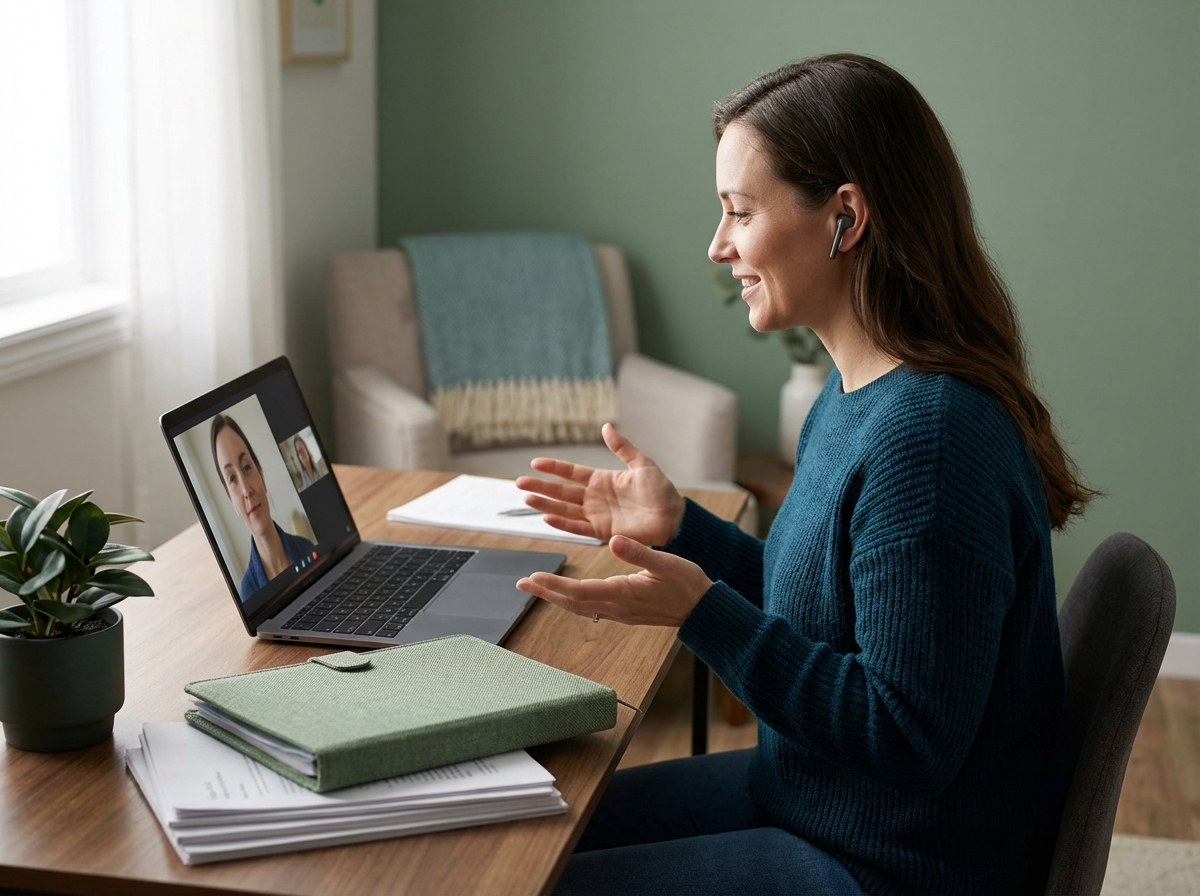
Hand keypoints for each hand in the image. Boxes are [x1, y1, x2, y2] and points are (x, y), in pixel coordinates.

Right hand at [515, 423, 685, 545]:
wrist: (674, 517)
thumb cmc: (661, 491)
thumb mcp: (641, 464)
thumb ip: (622, 447)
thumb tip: (606, 426)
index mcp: (602, 480)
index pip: (572, 473)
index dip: (554, 468)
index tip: (535, 463)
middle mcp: (595, 498)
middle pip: (562, 492)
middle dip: (541, 487)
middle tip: (519, 483)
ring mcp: (597, 515)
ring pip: (564, 509)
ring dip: (545, 505)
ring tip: (527, 499)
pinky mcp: (603, 532)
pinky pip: (578, 528)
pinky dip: (563, 524)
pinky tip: (548, 517)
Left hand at [516, 534, 711, 626]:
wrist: (703, 610)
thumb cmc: (687, 585)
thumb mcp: (666, 563)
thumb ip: (639, 552)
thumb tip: (614, 539)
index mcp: (623, 593)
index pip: (580, 591)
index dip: (554, 585)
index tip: (534, 577)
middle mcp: (617, 606)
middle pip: (572, 602)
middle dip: (546, 593)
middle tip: (522, 583)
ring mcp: (620, 612)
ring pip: (580, 606)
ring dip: (556, 596)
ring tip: (537, 587)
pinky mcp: (624, 611)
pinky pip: (591, 607)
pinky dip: (573, 598)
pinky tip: (568, 593)